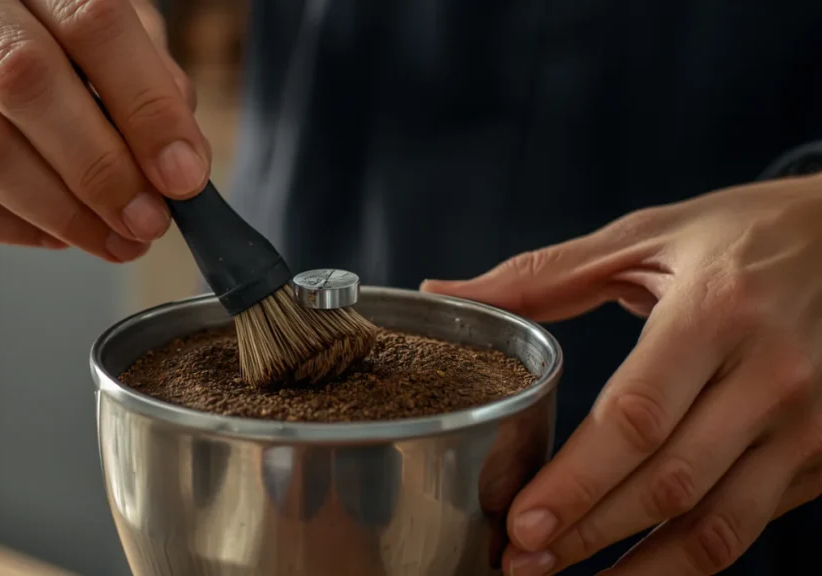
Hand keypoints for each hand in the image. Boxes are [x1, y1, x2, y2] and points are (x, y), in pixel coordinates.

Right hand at [0, 0, 204, 261]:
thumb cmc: (16, 18)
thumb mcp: (87, 21)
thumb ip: (139, 74)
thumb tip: (178, 160)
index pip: (91, 22)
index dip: (146, 107)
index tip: (183, 176)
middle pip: (26, 84)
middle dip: (102, 170)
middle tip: (148, 221)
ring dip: (61, 213)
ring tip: (113, 239)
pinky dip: (12, 228)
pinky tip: (55, 233)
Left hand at [422, 174, 821, 574]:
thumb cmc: (744, 233)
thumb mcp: (647, 237)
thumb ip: (543, 275)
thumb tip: (446, 295)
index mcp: (716, 313)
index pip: (637, 417)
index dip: (576, 481)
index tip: (520, 521)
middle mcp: (771, 375)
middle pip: (668, 483)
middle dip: (587, 534)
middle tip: (520, 562)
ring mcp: (808, 424)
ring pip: (716, 526)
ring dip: (635, 569)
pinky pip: (750, 526)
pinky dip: (688, 560)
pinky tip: (633, 570)